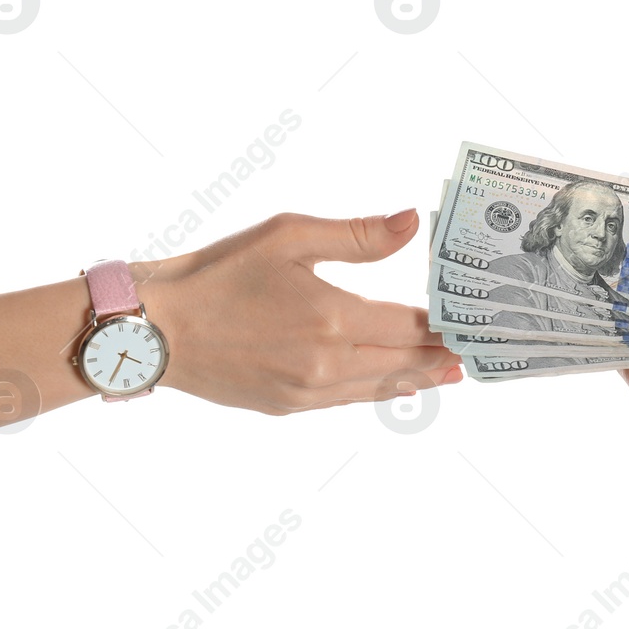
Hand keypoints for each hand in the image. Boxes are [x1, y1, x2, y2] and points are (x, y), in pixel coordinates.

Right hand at [134, 210, 461, 414]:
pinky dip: (377, 391)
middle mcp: (325, 364)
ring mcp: (305, 392)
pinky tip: (393, 384)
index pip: (409, 326)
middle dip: (440, 355)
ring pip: (379, 388)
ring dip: (417, 378)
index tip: (472, 322)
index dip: (444, 325)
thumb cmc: (217, 273)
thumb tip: (413, 222)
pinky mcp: (285, 407)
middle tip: (475, 352)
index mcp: (331, 318)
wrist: (153, 327)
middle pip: (403, 363)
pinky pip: (346, 400)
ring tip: (448, 373)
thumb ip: (358, 235)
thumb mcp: (288, 236)